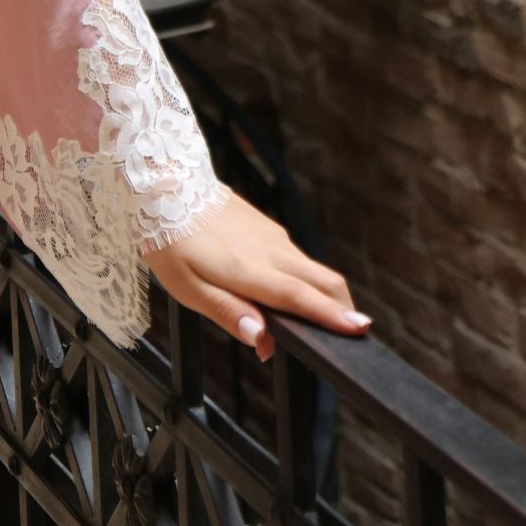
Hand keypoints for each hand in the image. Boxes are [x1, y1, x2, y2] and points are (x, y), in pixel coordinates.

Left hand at [142, 185, 369, 363]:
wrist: (165, 186)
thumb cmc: (171, 241)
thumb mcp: (187, 287)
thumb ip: (228, 314)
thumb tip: (262, 340)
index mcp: (251, 270)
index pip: (301, 298)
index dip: (332, 316)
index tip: (360, 329)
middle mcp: (270, 251)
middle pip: (323, 281)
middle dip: (343, 307)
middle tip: (351, 333)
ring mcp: (271, 235)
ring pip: (312, 267)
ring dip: (324, 293)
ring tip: (321, 321)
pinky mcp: (265, 226)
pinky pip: (295, 256)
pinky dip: (304, 278)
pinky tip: (287, 291)